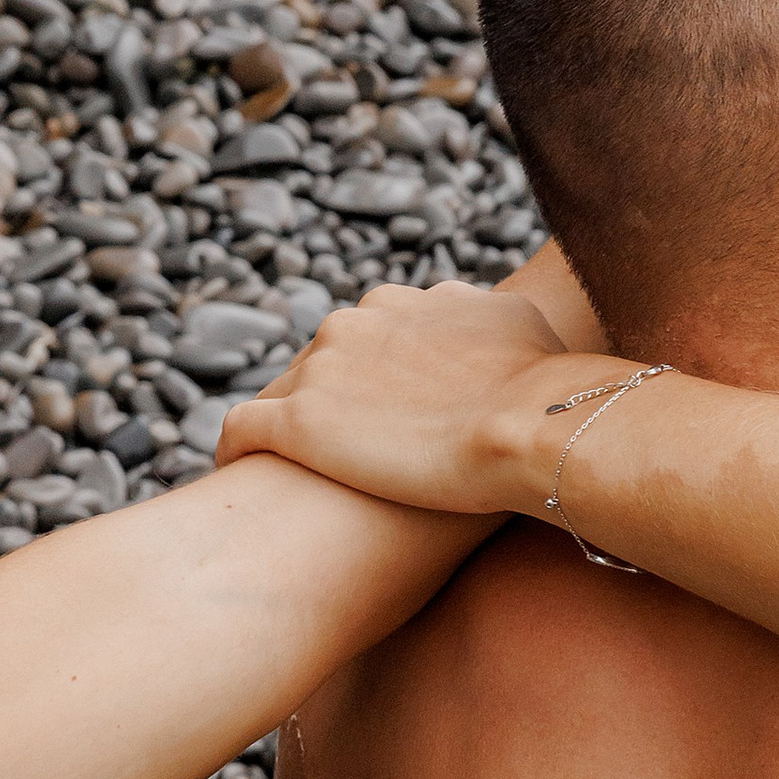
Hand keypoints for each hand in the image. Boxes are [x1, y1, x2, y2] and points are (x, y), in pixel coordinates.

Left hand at [219, 283, 597, 514]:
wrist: (531, 424)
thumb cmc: (543, 389)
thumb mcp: (522, 327)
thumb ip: (492, 322)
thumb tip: (497, 335)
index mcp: (404, 301)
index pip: (367, 335)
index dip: (370, 378)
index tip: (377, 415)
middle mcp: (356, 320)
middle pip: (320, 360)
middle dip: (327, 399)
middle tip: (339, 452)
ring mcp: (323, 369)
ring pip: (278, 390)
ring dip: (280, 424)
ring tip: (281, 471)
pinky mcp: (298, 421)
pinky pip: (241, 429)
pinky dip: (235, 451)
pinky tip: (235, 478)